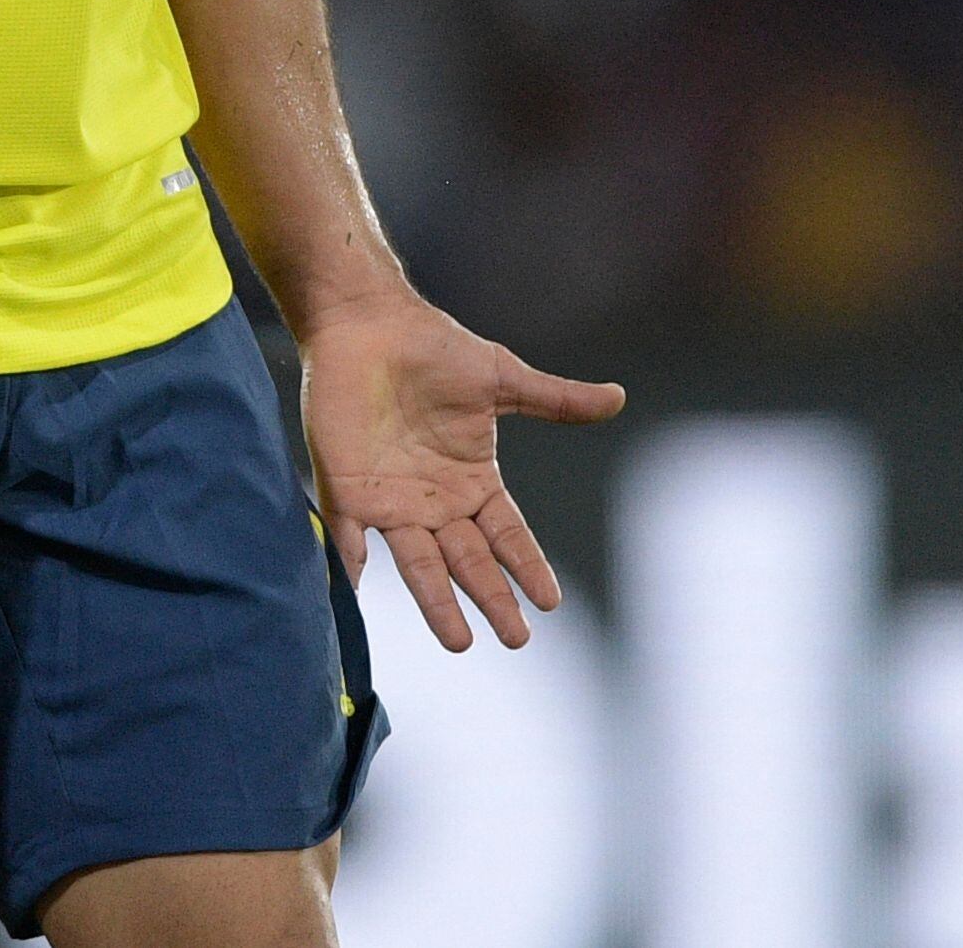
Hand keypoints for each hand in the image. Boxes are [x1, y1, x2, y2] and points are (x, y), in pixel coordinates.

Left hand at [298, 290, 624, 651]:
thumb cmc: (432, 347)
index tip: (550, 602)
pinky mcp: (345, 484)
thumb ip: (554, 399)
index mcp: (472, 480)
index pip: (506, 535)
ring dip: (437, 600)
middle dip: (492, 599)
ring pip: (417, 562)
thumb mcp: (501, 378)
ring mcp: (389, 497)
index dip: (527, 567)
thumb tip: (617, 398)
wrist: (367, 321)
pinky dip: (348, 561)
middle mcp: (433, 500)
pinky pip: (345, 532)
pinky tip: (355, 588)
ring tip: (459, 640)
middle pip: (468, 560)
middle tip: (516, 638)